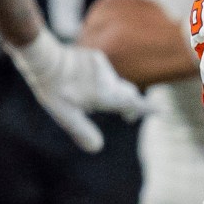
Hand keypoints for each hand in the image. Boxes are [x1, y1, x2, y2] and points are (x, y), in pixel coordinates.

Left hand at [9, 29, 146, 152]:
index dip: (146, 108)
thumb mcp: (65, 115)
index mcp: (104, 94)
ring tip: (89, 100)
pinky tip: (83, 84)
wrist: (43, 58)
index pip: (131, 101)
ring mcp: (101, 65)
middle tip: (127, 117)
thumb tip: (96, 147)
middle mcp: (107, 79)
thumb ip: (82, 131)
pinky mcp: (94, 56)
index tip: (160, 111)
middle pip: (126, 92)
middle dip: (128, 104)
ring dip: (108, 92)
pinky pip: (103, 72)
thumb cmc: (53, 89)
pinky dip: (99, 81)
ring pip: (113, 82)